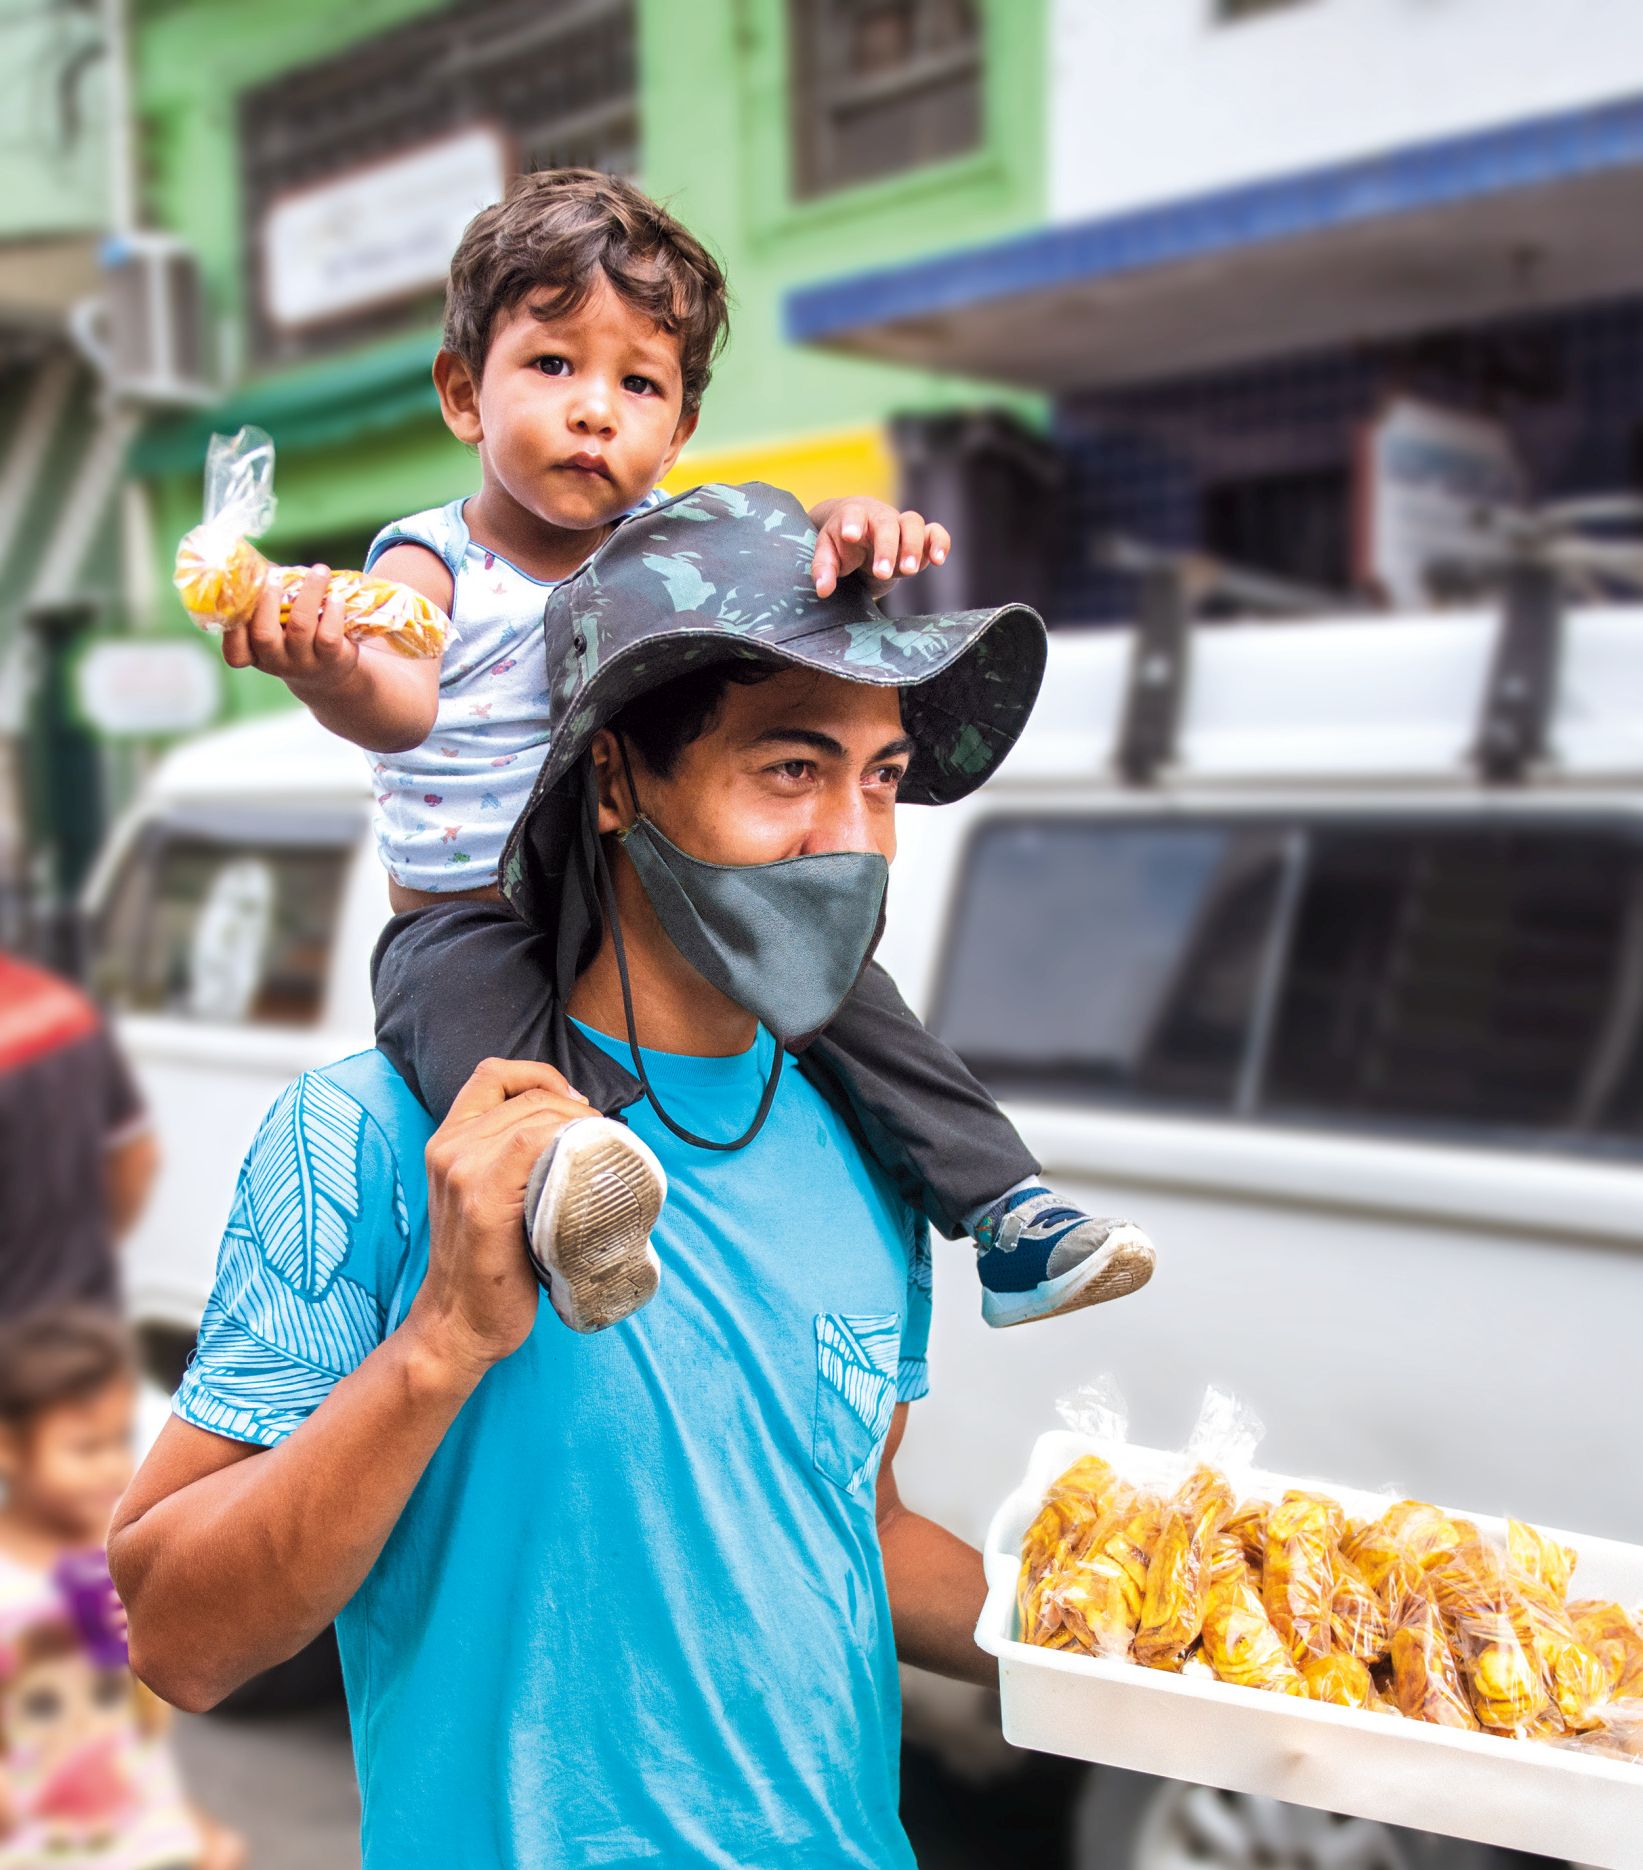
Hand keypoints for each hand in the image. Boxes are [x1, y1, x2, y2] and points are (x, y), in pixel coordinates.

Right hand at [220, 564, 360, 695]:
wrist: (330, 673)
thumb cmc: (294, 638)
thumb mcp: (274, 628)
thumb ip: (263, 603)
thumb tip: (257, 563)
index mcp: (255, 655)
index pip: (235, 652)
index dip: (233, 627)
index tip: (238, 594)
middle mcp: (277, 661)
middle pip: (264, 634)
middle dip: (268, 600)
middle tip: (275, 577)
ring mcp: (304, 663)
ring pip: (300, 626)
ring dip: (310, 592)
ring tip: (319, 571)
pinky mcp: (331, 659)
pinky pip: (329, 634)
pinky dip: (333, 610)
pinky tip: (336, 596)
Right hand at [410, 1059, 593, 1387]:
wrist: (459, 1324)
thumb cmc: (489, 1266)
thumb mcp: (488, 1197)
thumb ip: (511, 1160)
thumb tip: (577, 1133)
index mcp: (447, 1142)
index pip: (493, 1074)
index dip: (541, 1075)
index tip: (576, 1104)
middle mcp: (448, 1148)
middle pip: (525, 1094)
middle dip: (575, 1106)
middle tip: (604, 1138)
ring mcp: (461, 1171)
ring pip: (535, 1114)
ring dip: (580, 1125)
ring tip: (604, 1152)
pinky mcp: (482, 1200)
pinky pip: (530, 1143)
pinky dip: (567, 1142)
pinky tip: (588, 1164)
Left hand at [809, 498, 950, 598]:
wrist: (859, 531)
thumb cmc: (840, 542)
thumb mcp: (827, 554)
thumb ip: (824, 570)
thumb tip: (823, 590)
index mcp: (853, 516)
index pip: (853, 514)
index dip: (853, 522)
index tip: (850, 536)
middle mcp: (880, 517)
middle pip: (887, 524)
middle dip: (886, 548)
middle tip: (881, 573)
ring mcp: (901, 526)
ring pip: (913, 524)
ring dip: (912, 547)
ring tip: (908, 571)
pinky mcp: (920, 539)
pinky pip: (935, 533)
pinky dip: (940, 543)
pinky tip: (938, 560)